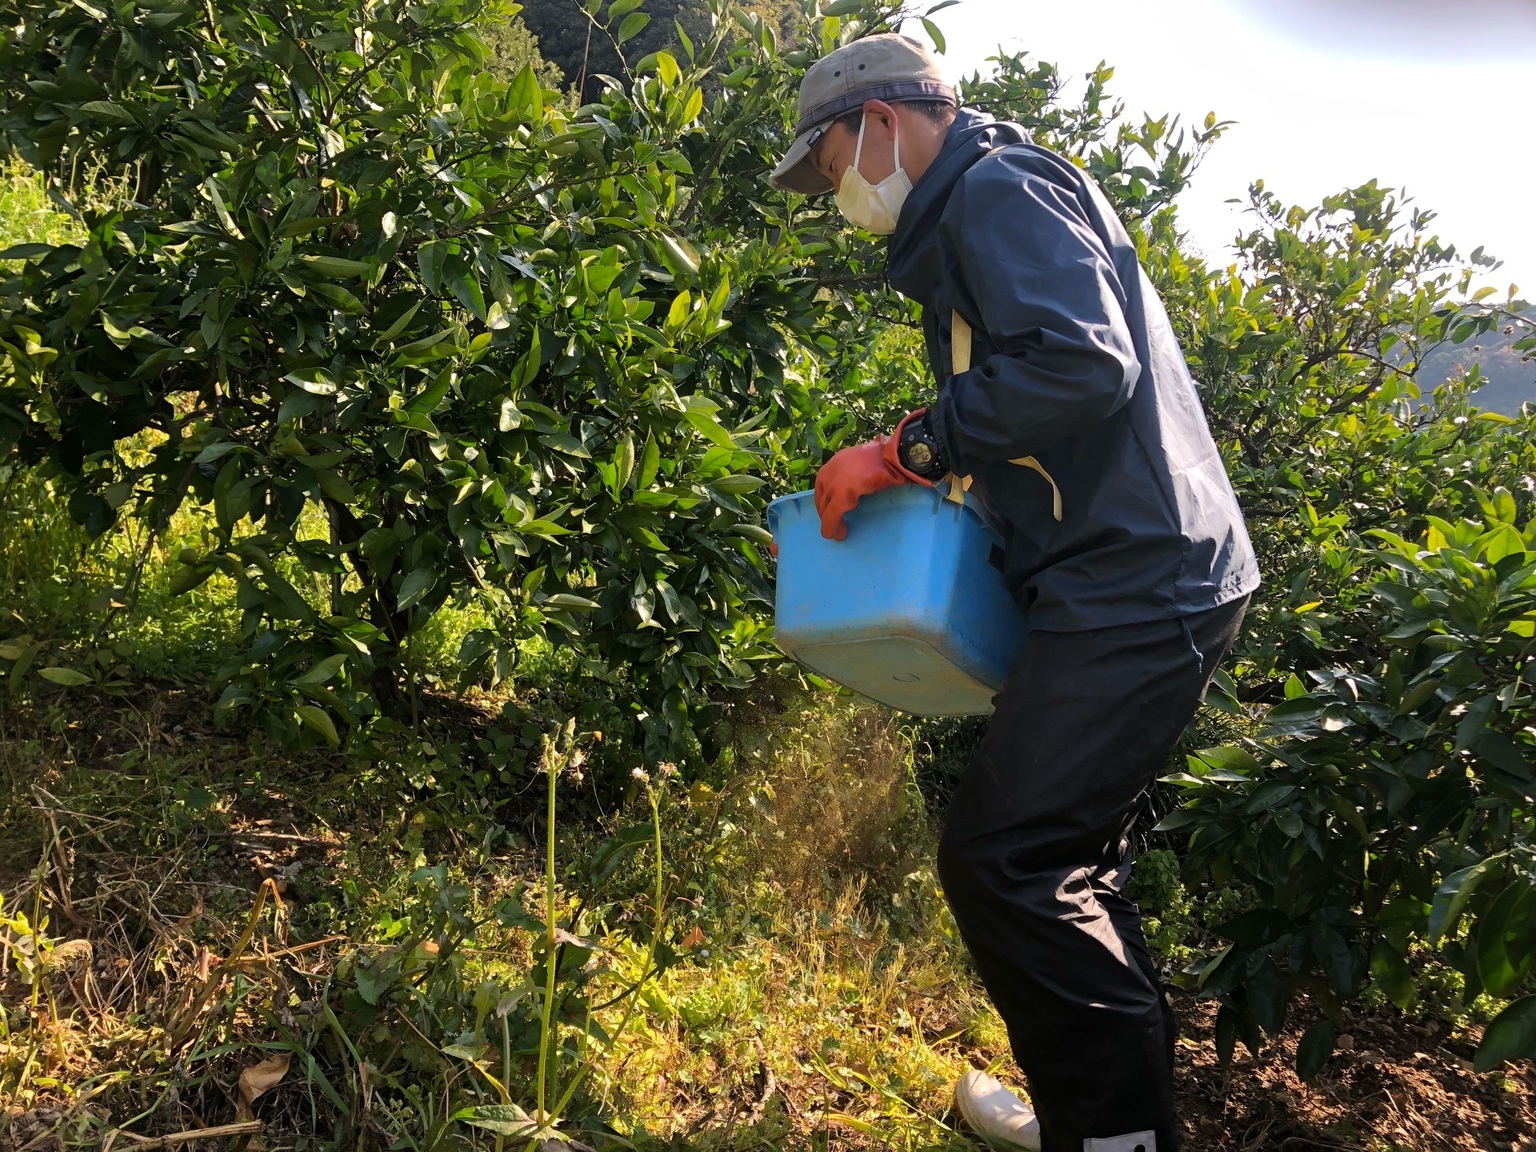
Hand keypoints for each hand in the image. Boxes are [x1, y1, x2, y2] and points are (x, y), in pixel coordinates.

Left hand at [814, 413, 938, 541]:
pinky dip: (833, 525)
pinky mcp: (843, 492)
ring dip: (829, 522)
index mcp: (836, 462)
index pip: (823, 485)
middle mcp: (831, 470)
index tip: (828, 513)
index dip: (824, 501)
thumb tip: (855, 489)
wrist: (895, 455)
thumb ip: (854, 474)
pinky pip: (833, 513)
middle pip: (822, 497)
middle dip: (825, 513)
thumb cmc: (885, 459)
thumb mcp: (862, 464)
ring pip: (826, 506)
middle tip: (832, 526)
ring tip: (836, 534)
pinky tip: (837, 534)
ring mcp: (835, 480)